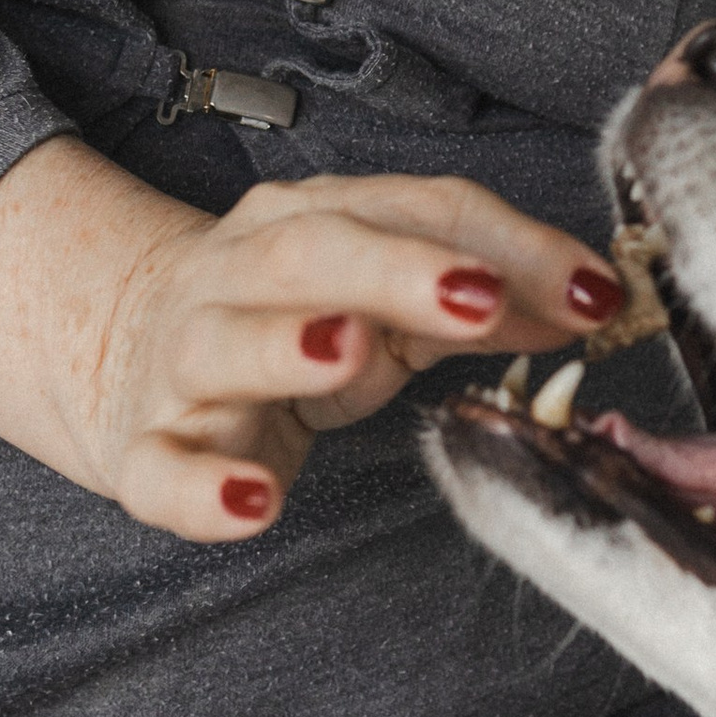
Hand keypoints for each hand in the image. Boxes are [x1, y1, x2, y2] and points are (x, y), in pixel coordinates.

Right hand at [85, 168, 623, 538]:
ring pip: (225, 343)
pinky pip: (165, 473)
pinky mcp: (149, 450)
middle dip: (400, 270)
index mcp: (304, 221)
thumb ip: (484, 292)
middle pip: (313, 253)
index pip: (412, 212)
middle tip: (481, 298)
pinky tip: (254, 504)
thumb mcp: (386, 296)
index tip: (593, 290)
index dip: (508, 247)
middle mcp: (237, 276)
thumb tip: (589, 299)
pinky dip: (204, 492)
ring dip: (288, 345)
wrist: (121, 352)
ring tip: (351, 351)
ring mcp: (184, 362)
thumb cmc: (284, 319)